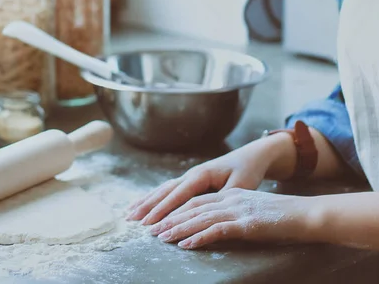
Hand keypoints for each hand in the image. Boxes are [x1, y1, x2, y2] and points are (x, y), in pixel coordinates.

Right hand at [127, 136, 292, 224]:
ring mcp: (190, 176)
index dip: (163, 209)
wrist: (251, 157)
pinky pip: (168, 189)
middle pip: (166, 191)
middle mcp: (193, 173)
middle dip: (148, 206)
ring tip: (128, 214)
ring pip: (164, 189)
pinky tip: (141, 205)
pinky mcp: (191, 180)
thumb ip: (222, 198)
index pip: (179, 194)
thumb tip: (207, 211)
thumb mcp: (240, 186)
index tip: (150, 222)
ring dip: (146, 201)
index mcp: (203, 174)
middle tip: (130, 221)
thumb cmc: (247, 171)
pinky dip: (154, 197)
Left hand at [147, 187, 311, 249]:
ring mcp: (239, 209)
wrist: (305, 214)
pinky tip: (186, 245)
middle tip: (150, 228)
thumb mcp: (255, 212)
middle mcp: (233, 198)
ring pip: (201, 217)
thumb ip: (236, 216)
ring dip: (178, 228)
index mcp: (233, 194)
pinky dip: (199, 237)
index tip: (160, 218)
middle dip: (171, 217)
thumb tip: (218, 227)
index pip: (198, 200)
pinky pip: (217, 230)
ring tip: (160, 237)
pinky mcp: (247, 223)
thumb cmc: (283, 217)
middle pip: (195, 207)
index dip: (177, 209)